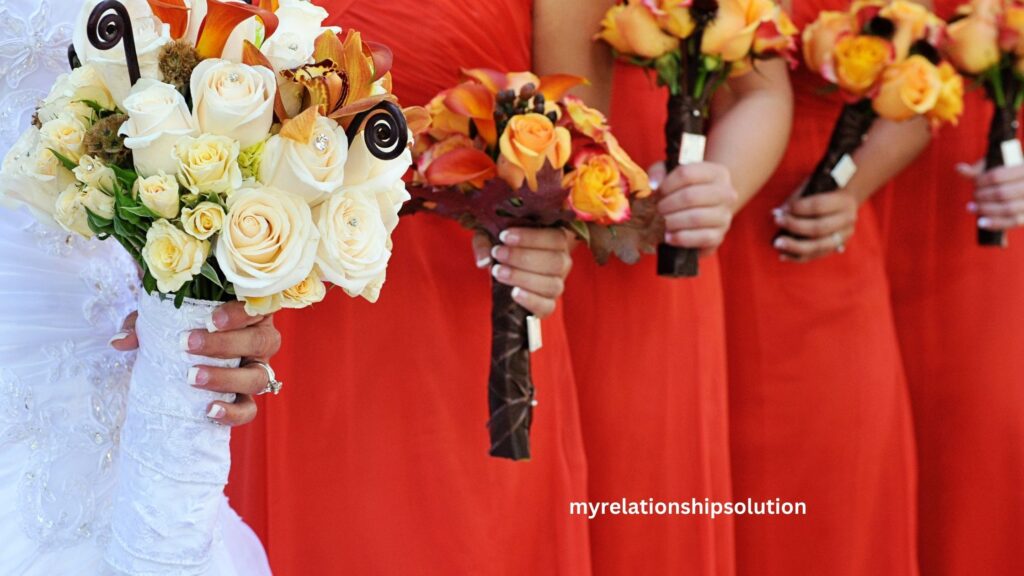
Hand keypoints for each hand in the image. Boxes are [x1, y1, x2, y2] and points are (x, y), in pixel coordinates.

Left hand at [109, 301, 281, 425]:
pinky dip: (232, 412)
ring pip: (258, 377)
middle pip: (260, 342)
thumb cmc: (183, 326)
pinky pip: (249, 409)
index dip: (239, 314)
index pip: (256, 308)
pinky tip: (209, 411)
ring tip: (192, 377)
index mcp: (249, 313)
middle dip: (224, 344)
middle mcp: (261, 341)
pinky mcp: (246, 398)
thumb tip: (119, 342)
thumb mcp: (164, 316)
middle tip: (187, 345)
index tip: (211, 319)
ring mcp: (257, 370)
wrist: (187, 351)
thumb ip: (144, 324)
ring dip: (227, 378)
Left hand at [471, 227, 572, 318]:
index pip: (555, 238)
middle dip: (523, 257)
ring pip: (552, 285)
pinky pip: (547, 307)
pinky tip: (514, 293)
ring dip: (523, 278)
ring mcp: (557, 285)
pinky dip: (531, 301)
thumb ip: (485, 242)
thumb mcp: (491, 235)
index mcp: (557, 241)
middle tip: (498, 253)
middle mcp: (562, 262)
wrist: (506, 266)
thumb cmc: (504, 245)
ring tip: (498, 272)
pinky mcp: (547, 304)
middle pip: (556, 262)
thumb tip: (484, 260)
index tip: (504, 237)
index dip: (531, 238)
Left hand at [652, 161, 737, 254]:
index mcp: (716, 172)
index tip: (657, 192)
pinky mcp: (719, 236)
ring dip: (672, 221)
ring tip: (661, 222)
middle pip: (690, 196)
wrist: (706, 210)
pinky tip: (668, 236)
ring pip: (695, 218)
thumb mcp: (672, 174)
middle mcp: (726, 193)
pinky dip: (680, 238)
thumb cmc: (685, 189)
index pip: (687, 173)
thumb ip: (659, 173)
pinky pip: (700, 238)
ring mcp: (724, 216)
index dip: (666, 184)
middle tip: (656, 210)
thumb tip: (653, 185)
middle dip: (667, 205)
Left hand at [773, 187, 856, 262]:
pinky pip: (815, 256)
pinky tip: (783, 255)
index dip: (799, 208)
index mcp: (844, 201)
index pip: (819, 206)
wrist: (843, 202)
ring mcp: (843, 236)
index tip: (783, 209)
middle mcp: (847, 220)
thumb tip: (777, 213)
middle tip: (777, 222)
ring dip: (795, 246)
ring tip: (777, 244)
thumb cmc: (823, 192)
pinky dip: (797, 257)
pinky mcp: (836, 248)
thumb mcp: (813, 188)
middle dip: (795, 226)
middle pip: (819, 228)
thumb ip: (797, 200)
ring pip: (818, 246)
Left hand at [959, 161, 1023, 230]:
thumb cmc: (1010, 175)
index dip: (981, 181)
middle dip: (982, 197)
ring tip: (971, 208)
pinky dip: (995, 223)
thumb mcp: (997, 167)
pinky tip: (981, 222)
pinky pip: (1014, 221)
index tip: (975, 183)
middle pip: (1001, 193)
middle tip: (974, 196)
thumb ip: (979, 170)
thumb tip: (958, 169)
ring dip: (985, 210)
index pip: (997, 176)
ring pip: (1008, 208)